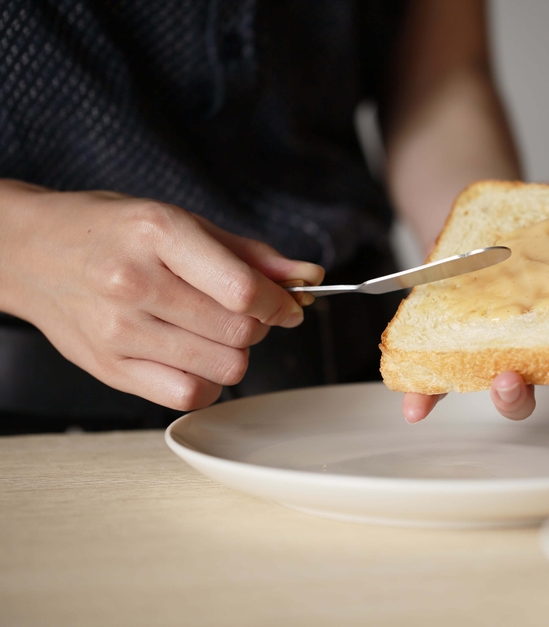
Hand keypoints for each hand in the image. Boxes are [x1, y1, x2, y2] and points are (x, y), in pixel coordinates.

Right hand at [0, 181, 323, 409]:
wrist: (30, 252)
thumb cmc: (108, 231)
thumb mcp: (180, 221)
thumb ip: (249, 253)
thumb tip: (306, 275)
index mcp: (158, 235)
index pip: (242, 290)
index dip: (280, 303)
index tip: (288, 305)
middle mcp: (135, 284)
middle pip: (239, 333)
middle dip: (259, 326)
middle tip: (245, 313)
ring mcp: (119, 331)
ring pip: (224, 368)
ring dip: (236, 353)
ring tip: (214, 331)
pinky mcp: (110, 369)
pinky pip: (189, 395)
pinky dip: (208, 382)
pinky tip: (195, 357)